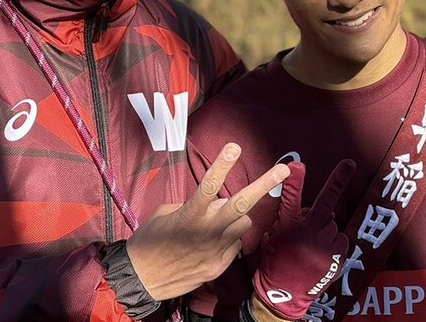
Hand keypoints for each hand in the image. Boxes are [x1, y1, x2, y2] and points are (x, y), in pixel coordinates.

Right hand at [127, 143, 289, 300]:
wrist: (142, 280)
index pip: (209, 186)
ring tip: (217, 220)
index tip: (234, 147)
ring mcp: (216, 251)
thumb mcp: (166, 214)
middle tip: (283, 170)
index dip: (222, 165)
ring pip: (242, 224)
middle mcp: (207, 232)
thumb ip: (194, 206)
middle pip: (241, 205)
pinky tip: (210, 243)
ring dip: (236, 217)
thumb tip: (216, 202)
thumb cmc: (149, 240)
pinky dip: (228, 239)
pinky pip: (234, 245)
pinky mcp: (218, 267)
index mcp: (189, 216)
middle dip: (264, 185)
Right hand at [252, 160, 354, 319]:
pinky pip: (341, 239)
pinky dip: (334, 243)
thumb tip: (307, 210)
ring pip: (333, 224)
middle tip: (349, 164)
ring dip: (326, 229)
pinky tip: (321, 254)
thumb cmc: (275, 263)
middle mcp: (306, 234)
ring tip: (313, 245)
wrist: (283, 296)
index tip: (297, 166)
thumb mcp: (273, 237)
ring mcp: (324, 246)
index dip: (294, 182)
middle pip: (326, 205)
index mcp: (287, 227)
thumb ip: (289, 220)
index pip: (290, 200)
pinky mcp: (337, 257)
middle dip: (338, 181)